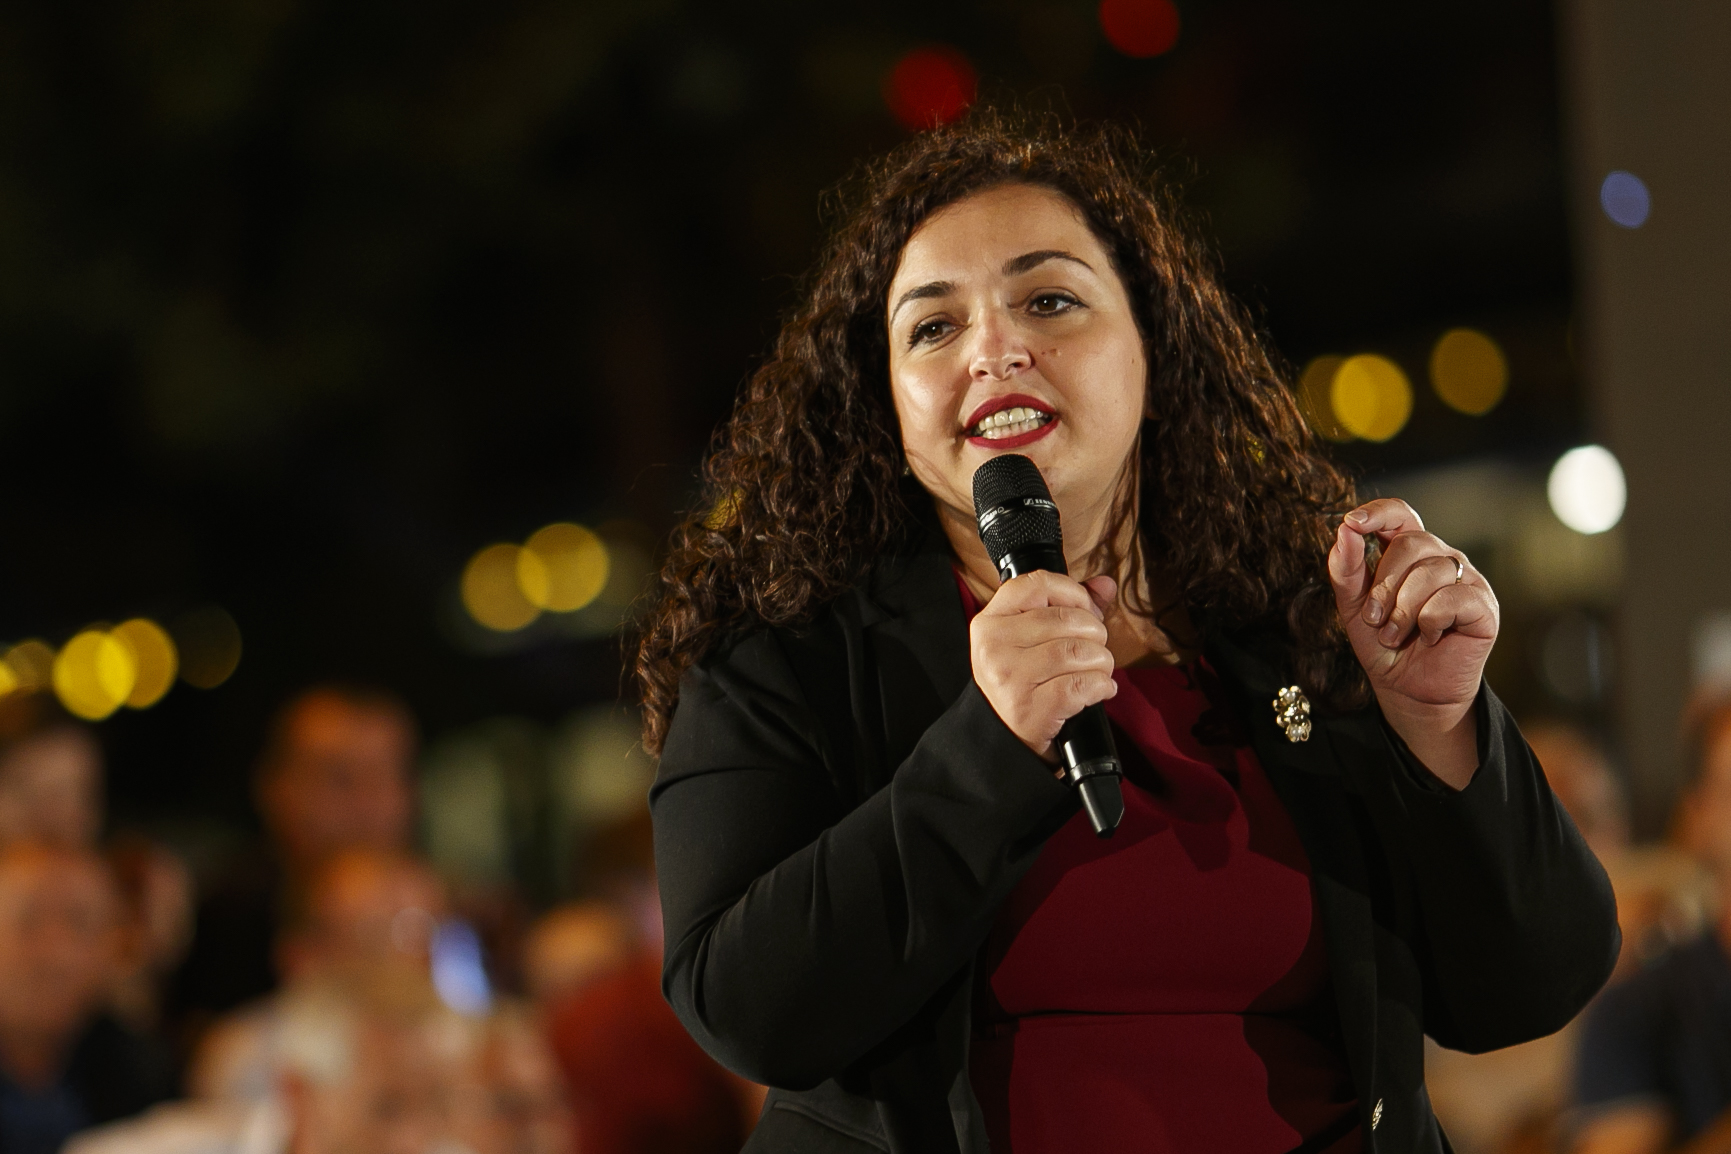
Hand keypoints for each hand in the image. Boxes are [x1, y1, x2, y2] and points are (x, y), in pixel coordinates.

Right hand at [971, 570, 1118, 760]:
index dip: (1072, 592)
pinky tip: (1098, 690)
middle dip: (1095, 633)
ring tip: (1098, 671)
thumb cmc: (1022, 682)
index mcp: (990, 621)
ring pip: (1079, 651)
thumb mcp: (1031, 640)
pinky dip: (1101, 686)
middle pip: (1068, 619)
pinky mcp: (1030, 709)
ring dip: (1102, 662)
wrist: (1002, 737)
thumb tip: (1105, 585)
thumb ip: (1068, 606)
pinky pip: (1082, 685)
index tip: (1085, 610)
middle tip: (1093, 649)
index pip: (1037, 583)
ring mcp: (1010, 678)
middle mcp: (994, 646)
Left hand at [1328, 499, 1499, 787]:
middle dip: (1383, 585)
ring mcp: (1467, 580)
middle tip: (1374, 619)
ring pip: (1432, 571)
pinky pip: (1453, 597)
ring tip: (1395, 635)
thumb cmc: (1384, 645)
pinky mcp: (1484, 606)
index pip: (1401, 514)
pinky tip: (1428, 636)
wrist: (1409, 691)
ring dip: (1402, 609)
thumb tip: (1343, 529)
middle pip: (1412, 543)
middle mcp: (1442, 559)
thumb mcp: (1353, 608)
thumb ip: (1346, 570)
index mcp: (1410, 555)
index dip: (1378, 511)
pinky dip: (1430, 619)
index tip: (1352, 522)